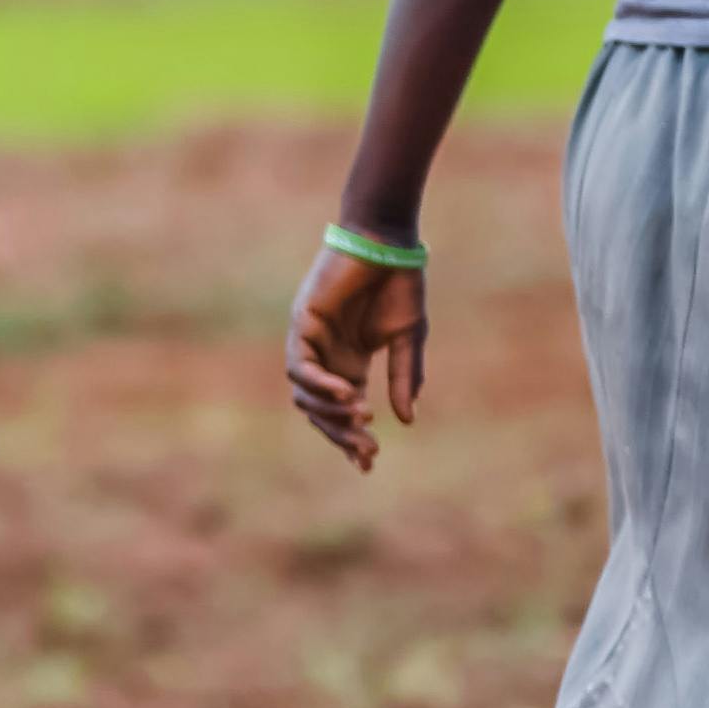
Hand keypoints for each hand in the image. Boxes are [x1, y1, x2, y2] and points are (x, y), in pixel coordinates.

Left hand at [279, 241, 429, 473]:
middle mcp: (327, 357)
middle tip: (369, 449)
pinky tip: (347, 392)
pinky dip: (320, 385)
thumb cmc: (400, 284)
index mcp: (351, 362)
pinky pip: (299, 367)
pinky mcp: (301, 324)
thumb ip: (405, 378)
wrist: (388, 242)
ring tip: (363, 416)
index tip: (369, 464)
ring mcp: (311, 342)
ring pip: (305, 396)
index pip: (344, 412)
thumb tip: (407, 420)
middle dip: (342, 435)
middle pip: (321, 412)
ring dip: (332, 413)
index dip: (352, 439)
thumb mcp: (409, 339)